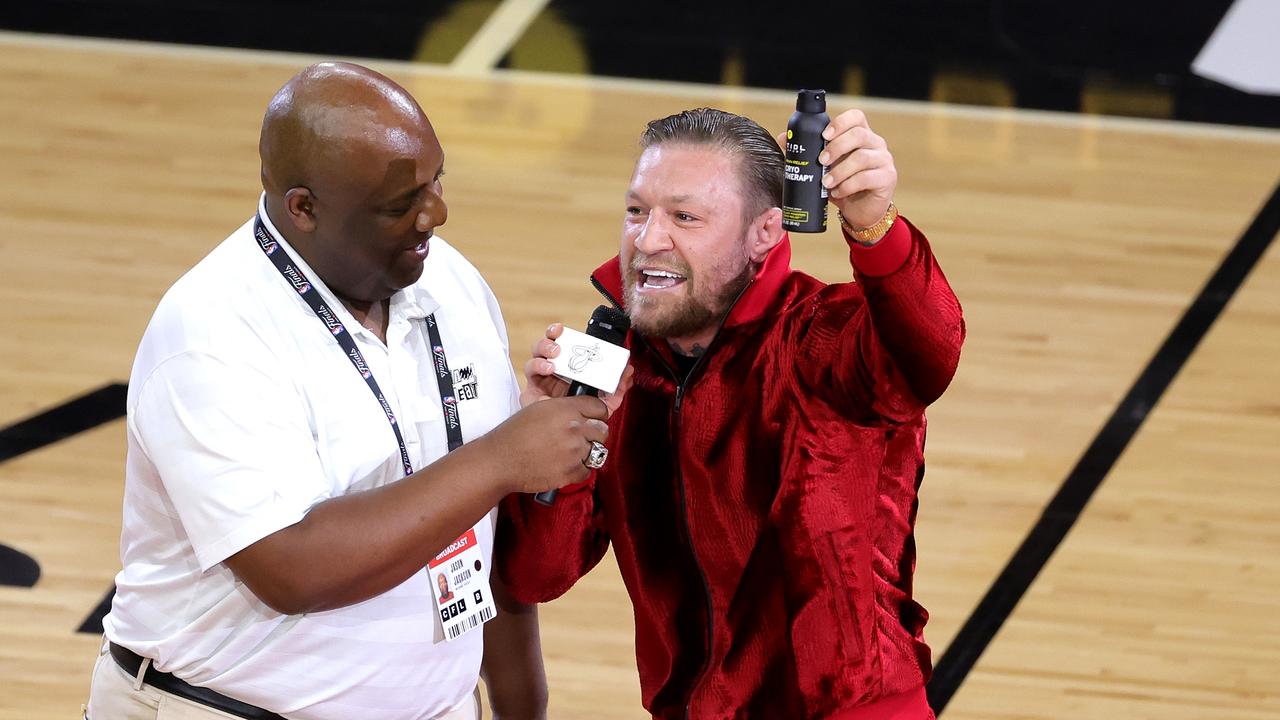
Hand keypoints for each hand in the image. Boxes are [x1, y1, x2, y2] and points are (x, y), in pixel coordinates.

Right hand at [485, 394, 609, 493]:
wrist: (500, 461)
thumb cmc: (514, 434)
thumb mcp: (539, 409)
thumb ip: (564, 409)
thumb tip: (581, 414)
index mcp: (565, 409)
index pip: (599, 408)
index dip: (597, 414)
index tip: (593, 419)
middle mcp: (573, 429)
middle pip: (603, 430)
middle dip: (594, 434)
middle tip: (581, 438)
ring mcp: (574, 451)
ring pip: (597, 451)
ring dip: (586, 452)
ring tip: (570, 453)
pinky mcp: (571, 472)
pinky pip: (587, 470)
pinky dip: (578, 470)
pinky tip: (564, 465)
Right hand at [522, 323, 632, 414]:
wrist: (566, 443)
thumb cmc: (581, 420)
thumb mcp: (603, 404)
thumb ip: (616, 389)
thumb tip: (629, 371)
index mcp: (570, 369)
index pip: (563, 344)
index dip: (558, 332)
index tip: (561, 329)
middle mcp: (554, 371)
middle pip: (546, 345)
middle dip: (549, 339)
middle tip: (558, 345)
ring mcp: (541, 380)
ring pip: (536, 355)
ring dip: (543, 351)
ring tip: (553, 360)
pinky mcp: (531, 392)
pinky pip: (529, 373)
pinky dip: (538, 367)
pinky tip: (547, 371)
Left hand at [775, 109, 896, 229]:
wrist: (859, 212)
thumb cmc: (841, 185)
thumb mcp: (823, 168)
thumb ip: (807, 151)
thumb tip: (783, 137)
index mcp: (861, 134)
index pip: (856, 116)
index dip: (840, 122)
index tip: (823, 135)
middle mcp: (875, 143)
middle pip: (859, 134)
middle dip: (836, 147)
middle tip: (820, 161)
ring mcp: (884, 160)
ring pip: (862, 158)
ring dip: (839, 171)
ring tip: (825, 183)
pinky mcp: (887, 178)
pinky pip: (867, 177)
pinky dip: (849, 185)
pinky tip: (838, 193)